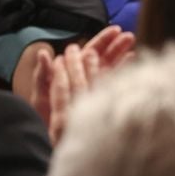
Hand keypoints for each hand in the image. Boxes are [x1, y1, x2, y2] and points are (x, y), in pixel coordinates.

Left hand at [30, 27, 135, 146]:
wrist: (50, 144)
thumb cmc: (43, 120)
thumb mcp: (40, 97)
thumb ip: (43, 75)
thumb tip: (43, 53)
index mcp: (71, 73)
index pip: (88, 51)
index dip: (102, 40)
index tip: (115, 30)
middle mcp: (85, 79)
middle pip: (103, 58)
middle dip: (116, 46)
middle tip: (128, 36)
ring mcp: (95, 90)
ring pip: (110, 69)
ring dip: (122, 56)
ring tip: (134, 47)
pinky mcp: (102, 101)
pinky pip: (114, 84)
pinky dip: (124, 73)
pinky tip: (133, 64)